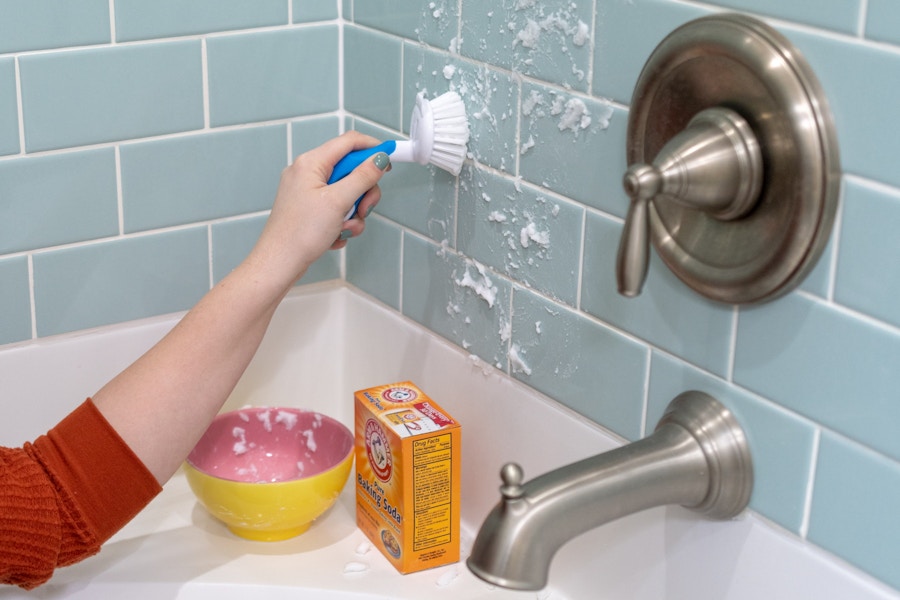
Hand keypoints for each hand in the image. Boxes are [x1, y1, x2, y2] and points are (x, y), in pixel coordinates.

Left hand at [248, 131, 389, 287]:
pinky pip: (336, 208)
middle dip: (363, 192)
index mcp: (311, 163)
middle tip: (364, 209)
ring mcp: (307, 192)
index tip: (391, 159)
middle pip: (351, 170)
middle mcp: (307, 173)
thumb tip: (380, 159)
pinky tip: (334, 236)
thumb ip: (362, 177)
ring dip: (353, 212)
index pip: (349, 142)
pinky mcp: (309, 210)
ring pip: (346, 193)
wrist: (279, 263)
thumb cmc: (300, 233)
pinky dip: (342, 222)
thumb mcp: (338, 201)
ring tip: (345, 228)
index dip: (373, 148)